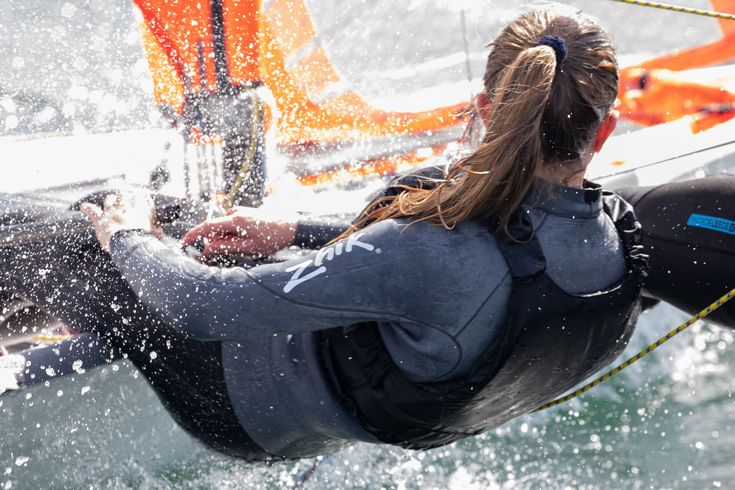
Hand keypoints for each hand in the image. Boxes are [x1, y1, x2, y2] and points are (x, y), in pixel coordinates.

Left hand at [80, 191, 161, 251]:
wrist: (131, 244)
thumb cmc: (146, 239)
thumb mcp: (156, 234)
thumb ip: (156, 231)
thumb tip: (159, 232)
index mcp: (141, 205)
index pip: (141, 196)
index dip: (139, 200)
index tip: (140, 203)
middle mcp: (125, 204)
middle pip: (124, 195)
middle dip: (124, 199)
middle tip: (124, 205)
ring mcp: (111, 211)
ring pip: (109, 200)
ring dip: (110, 202)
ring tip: (111, 208)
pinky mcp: (101, 220)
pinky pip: (91, 210)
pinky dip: (87, 209)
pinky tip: (84, 207)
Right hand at [181, 206, 296, 261]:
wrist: (291, 227)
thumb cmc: (273, 238)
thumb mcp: (248, 248)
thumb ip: (226, 248)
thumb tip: (207, 250)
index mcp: (236, 220)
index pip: (207, 226)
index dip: (193, 235)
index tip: (184, 243)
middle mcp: (236, 213)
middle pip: (215, 229)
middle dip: (214, 242)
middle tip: (220, 255)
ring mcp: (241, 212)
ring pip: (224, 228)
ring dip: (225, 240)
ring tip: (244, 247)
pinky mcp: (245, 215)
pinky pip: (231, 226)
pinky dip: (232, 235)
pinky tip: (246, 241)